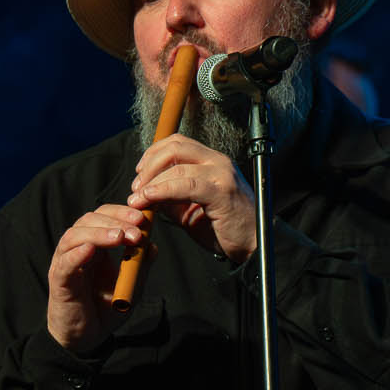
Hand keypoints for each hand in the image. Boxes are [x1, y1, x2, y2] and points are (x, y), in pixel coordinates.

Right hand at [46, 203, 150, 352]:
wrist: (89, 336)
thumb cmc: (106, 307)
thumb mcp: (131, 283)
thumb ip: (140, 264)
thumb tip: (152, 244)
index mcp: (95, 245)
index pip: (103, 216)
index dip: (121, 212)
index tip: (143, 218)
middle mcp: (77, 249)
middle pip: (88, 220)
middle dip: (115, 221)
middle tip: (137, 230)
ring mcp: (66, 263)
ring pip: (74, 237)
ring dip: (99, 234)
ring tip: (120, 237)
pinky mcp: (59, 281)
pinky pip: (65, 264)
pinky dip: (76, 255)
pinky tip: (90, 250)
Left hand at [127, 135, 257, 262]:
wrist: (253, 245)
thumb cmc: (226, 228)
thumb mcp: (191, 208)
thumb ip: (171, 196)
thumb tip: (145, 193)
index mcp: (212, 162)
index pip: (177, 143)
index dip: (153, 154)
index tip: (139, 174)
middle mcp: (218, 162)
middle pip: (174, 147)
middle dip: (148, 165)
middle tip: (136, 187)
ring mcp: (221, 174)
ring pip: (176, 166)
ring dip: (151, 181)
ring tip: (138, 199)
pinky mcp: (221, 191)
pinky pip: (184, 185)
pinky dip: (162, 191)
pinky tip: (149, 200)